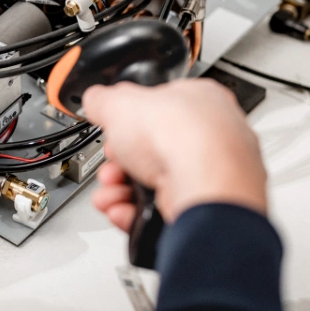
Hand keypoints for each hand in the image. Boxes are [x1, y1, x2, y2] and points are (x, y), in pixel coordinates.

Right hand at [82, 79, 267, 231]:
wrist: (208, 189)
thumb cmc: (183, 139)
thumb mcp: (120, 103)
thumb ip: (103, 100)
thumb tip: (96, 101)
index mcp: (201, 98)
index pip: (159, 106)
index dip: (127, 121)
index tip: (111, 130)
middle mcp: (213, 136)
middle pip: (152, 150)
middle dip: (120, 163)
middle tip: (111, 165)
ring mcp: (212, 175)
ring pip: (155, 182)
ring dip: (122, 189)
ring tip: (110, 191)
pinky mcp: (206, 208)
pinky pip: (163, 210)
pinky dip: (136, 212)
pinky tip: (122, 208)